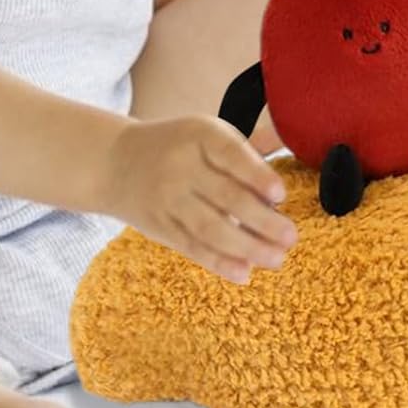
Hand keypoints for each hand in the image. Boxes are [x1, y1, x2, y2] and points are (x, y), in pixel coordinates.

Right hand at [104, 115, 296, 283]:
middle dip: (262, 221)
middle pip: (226, 196)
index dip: (257, 176)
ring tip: (276, 259)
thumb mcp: (206, 133)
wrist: (116, 161)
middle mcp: (181, 166)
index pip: (231, 155)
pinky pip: (192, 247)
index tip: (281, 195)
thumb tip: (290, 157)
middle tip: (291, 237)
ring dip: (246, 247)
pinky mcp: (160, 226)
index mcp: (199, 136)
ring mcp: (168, 198)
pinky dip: (219, 262)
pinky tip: (244, 273)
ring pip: (210, 228)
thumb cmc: (179, 147)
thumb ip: (246, 151)